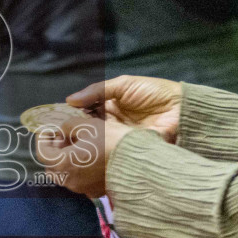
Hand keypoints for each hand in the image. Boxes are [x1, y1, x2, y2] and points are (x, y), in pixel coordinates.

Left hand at [32, 115, 131, 199]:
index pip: (41, 152)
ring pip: (65, 174)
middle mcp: (69, 181)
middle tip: (63, 136)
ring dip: (66, 159)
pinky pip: (79, 179)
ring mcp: (82, 188)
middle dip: (54, 150)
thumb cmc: (110, 141)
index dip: (43, 138)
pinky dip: (78, 168)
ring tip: (78, 145)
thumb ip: (68, 125)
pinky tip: (89, 156)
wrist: (139, 162)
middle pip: (51, 166)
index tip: (49, 129)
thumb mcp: (87, 125)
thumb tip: (62, 130)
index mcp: (63, 164)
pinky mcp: (95, 191)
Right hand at [66, 75, 182, 142]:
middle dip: (74, 132)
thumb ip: (98, 90)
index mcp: (110, 107)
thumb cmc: (155, 92)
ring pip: (96, 142)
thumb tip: (70, 100)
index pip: (86, 113)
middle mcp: (112, 124)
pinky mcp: (128, 150)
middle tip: (58, 136)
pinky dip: (100, 152)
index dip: (72, 116)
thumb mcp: (124, 85)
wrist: (182, 108)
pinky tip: (87, 152)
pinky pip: (111, 152)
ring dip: (84, 143)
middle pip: (88, 129)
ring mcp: (119, 138)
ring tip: (67, 145)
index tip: (56, 120)